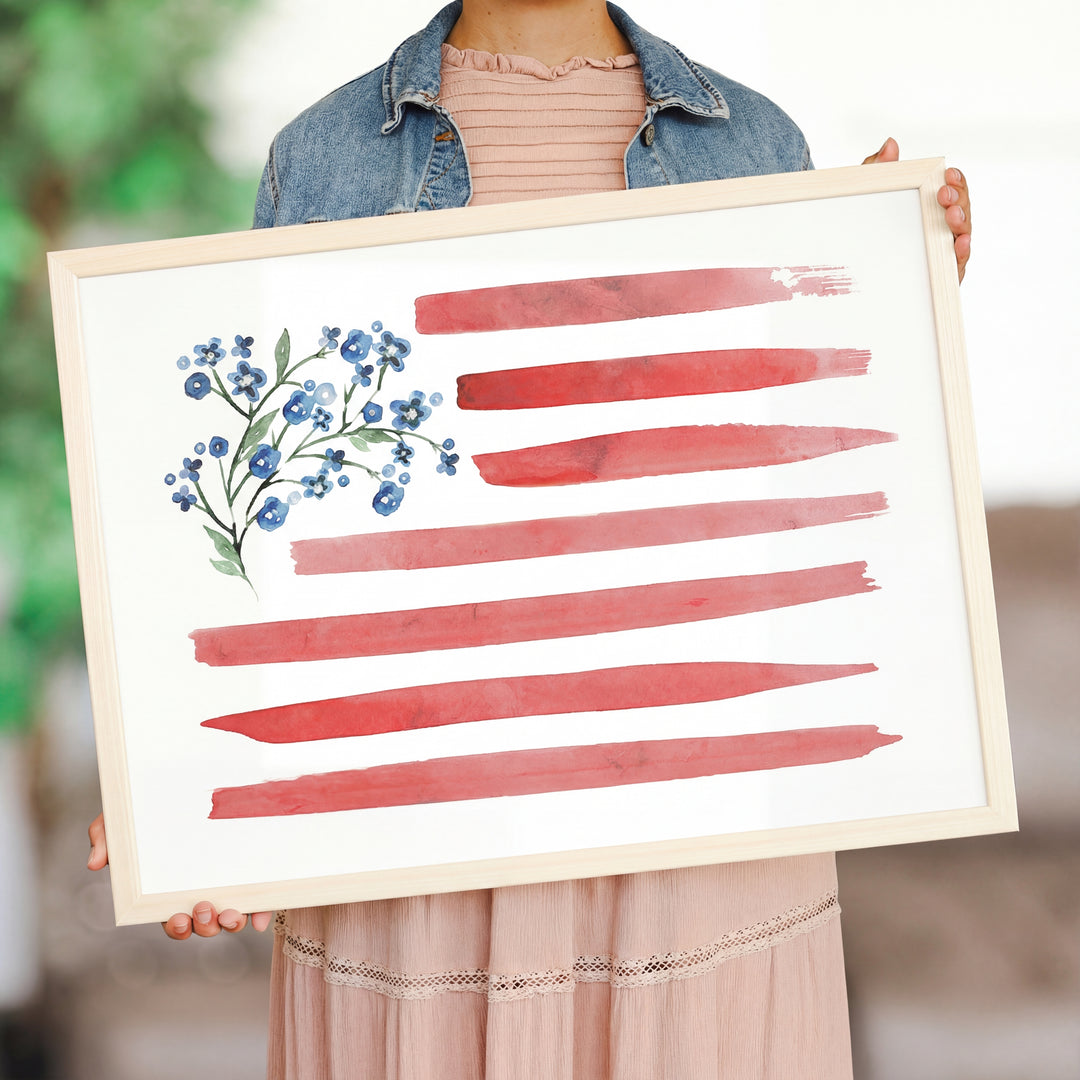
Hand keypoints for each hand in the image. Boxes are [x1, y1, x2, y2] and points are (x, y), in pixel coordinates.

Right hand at [88, 811, 272, 938]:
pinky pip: (260, 897)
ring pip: (232, 917)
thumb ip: (105, 838)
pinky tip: (259, 918)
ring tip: (228, 912)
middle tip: (204, 910)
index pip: (175, 920)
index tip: (178, 918)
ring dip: (231, 922)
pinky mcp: (251, 871)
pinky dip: (261, 911)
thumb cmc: (149, 809)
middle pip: (205, 925)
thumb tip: (94, 863)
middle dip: (205, 926)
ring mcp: (229, 884)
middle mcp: (202, 891)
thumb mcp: (123, 820)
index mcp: (172, 890)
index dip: (178, 927)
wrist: (182, 779)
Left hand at [862, 137, 970, 283]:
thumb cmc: (861, 225)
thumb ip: (877, 170)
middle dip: (958, 200)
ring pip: (961, 238)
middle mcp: (939, 232)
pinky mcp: (935, 279)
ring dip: (961, 224)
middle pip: (961, 213)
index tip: (947, 174)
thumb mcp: (866, 197)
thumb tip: (891, 144)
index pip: (952, 193)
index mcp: (929, 210)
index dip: (956, 182)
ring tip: (952, 215)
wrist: (841, 267)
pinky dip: (960, 254)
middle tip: (945, 194)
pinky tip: (960, 244)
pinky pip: (954, 267)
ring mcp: (939, 256)